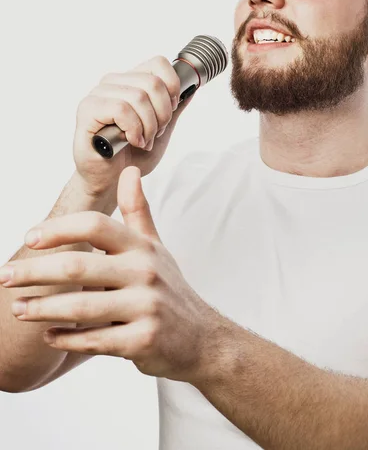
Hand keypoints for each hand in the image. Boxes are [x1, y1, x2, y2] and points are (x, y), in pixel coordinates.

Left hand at [0, 166, 221, 383]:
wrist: (201, 337)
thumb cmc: (169, 288)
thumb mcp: (155, 247)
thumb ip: (137, 211)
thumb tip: (129, 172)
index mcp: (142, 247)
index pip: (96, 225)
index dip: (59, 229)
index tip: (30, 237)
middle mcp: (145, 272)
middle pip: (78, 266)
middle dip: (34, 272)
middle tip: (5, 277)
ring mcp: (146, 307)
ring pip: (81, 306)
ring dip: (42, 308)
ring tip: (18, 308)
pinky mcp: (143, 341)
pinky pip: (94, 340)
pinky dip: (65, 338)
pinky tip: (48, 335)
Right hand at [73, 55, 195, 196]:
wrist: (112, 180)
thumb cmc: (132, 156)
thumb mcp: (162, 130)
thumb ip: (174, 109)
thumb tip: (191, 87)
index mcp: (131, 82)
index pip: (158, 64)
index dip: (172, 87)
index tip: (170, 111)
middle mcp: (113, 83)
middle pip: (153, 83)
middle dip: (163, 114)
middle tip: (155, 134)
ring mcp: (98, 95)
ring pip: (138, 97)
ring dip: (148, 126)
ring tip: (142, 141)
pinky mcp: (87, 110)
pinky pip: (121, 109)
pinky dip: (133, 129)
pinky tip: (131, 141)